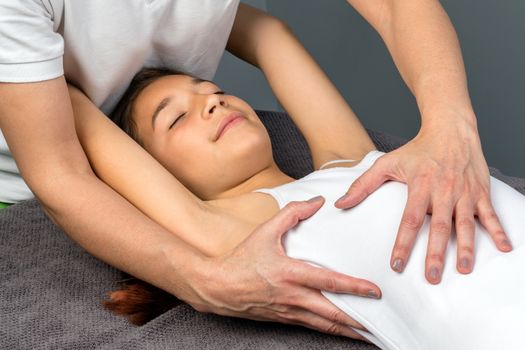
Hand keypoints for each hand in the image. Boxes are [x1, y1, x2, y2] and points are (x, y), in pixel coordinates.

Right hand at [186, 196, 380, 339]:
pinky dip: (331, 330)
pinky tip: (342, 331)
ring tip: (370, 334)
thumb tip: (317, 202)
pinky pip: (314, 327)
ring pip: (326, 325)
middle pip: (333, 313)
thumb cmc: (242, 259)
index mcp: (290, 274)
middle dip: (360, 320)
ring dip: (349, 330)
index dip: (354, 287)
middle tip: (382, 323)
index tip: (375, 291)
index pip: (329, 282)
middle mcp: (293, 296)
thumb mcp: (266, 231)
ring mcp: (290, 311)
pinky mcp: (285, 319)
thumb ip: (292, 213)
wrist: (218, 287)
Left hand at [335, 119, 512, 283]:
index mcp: (420, 186)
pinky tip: (504, 248)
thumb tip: (340, 204)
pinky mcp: (480, 192)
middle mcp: (443, 191)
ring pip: (465, 224)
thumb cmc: (417, 149)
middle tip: (430, 277)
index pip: (409, 220)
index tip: (396, 265)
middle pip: (438, 227)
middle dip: (435, 254)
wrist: (451, 129)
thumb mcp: (386, 163)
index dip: (402, 243)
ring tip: (462, 270)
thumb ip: (363, 185)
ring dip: (466, 248)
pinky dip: (498, 230)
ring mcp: (464, 192)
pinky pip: (490, 213)